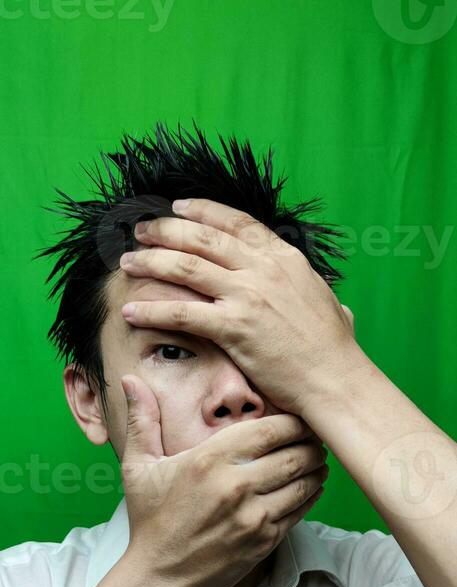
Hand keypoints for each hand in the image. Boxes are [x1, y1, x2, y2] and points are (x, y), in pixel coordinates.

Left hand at [119, 198, 356, 416]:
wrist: (335, 378)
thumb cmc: (333, 349)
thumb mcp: (326, 300)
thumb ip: (308, 287)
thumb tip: (315, 287)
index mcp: (284, 259)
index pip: (236, 222)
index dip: (202, 211)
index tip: (177, 208)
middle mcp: (264, 269)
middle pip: (203, 238)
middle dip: (165, 230)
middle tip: (140, 230)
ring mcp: (248, 296)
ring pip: (186, 267)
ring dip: (151, 262)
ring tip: (127, 263)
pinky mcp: (235, 327)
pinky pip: (182, 312)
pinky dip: (152, 309)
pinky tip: (131, 309)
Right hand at [120, 374, 328, 586]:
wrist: (160, 577)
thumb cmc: (150, 520)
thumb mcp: (138, 468)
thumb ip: (143, 420)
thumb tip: (131, 380)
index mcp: (208, 461)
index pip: (270, 430)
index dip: (293, 421)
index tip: (298, 418)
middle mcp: (235, 487)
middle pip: (294, 454)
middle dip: (311, 443)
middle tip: (316, 437)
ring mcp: (253, 517)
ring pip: (303, 483)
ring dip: (316, 468)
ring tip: (318, 459)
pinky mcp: (264, 542)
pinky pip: (300, 511)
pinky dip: (310, 495)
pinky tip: (311, 486)